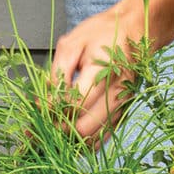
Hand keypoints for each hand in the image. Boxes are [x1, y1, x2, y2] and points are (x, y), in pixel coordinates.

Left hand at [51, 0, 143, 146]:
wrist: (136, 31)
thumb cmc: (103, 33)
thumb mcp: (72, 43)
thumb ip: (57, 74)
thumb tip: (44, 104)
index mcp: (104, 70)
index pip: (75, 103)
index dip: (53, 112)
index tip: (37, 113)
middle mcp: (118, 92)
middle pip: (85, 128)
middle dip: (59, 131)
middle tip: (40, 129)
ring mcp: (123, 104)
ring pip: (95, 138)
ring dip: (71, 141)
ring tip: (52, 134)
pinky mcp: (124, 111)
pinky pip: (105, 137)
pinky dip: (86, 142)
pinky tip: (71, 136)